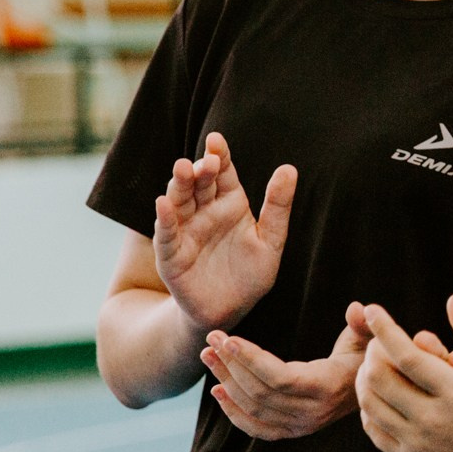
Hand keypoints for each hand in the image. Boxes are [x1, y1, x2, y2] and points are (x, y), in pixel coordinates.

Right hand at [153, 131, 294, 332]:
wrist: (230, 311)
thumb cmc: (250, 274)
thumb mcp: (271, 241)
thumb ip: (278, 207)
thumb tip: (289, 168)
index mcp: (230, 203)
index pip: (223, 173)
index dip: (219, 156)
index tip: (217, 140)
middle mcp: (204, 211)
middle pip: (199, 184)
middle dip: (200, 169)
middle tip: (204, 160)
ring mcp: (185, 231)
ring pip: (179, 202)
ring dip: (179, 185)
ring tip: (183, 169)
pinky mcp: (171, 254)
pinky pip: (167, 234)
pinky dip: (164, 219)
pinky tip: (163, 203)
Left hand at [200, 304, 372, 439]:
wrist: (372, 391)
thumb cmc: (366, 358)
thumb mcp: (368, 339)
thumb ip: (363, 324)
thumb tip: (359, 308)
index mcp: (326, 388)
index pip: (280, 378)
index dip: (250, 360)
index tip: (227, 339)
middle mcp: (312, 413)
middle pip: (260, 393)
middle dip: (230, 365)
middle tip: (211, 338)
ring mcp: (301, 426)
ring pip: (254, 408)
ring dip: (226, 381)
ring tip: (208, 355)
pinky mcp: (292, 432)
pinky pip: (257, 429)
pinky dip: (234, 412)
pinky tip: (217, 391)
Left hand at [357, 296, 452, 451]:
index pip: (407, 356)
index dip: (384, 330)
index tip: (372, 311)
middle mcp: (432, 419)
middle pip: (380, 377)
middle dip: (372, 351)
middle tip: (378, 341)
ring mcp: (417, 442)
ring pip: (370, 402)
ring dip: (365, 377)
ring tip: (375, 364)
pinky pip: (373, 429)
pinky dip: (369, 406)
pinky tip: (379, 394)